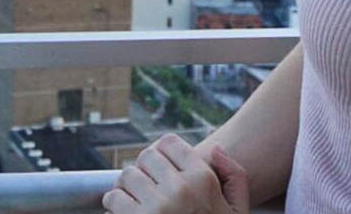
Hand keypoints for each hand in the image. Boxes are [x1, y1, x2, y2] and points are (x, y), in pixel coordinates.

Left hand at [101, 133, 249, 213]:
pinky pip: (113, 199)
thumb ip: (234, 178)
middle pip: (144, 156)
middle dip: (144, 170)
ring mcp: (156, 207)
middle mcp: (179, 189)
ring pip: (126, 175)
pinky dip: (114, 207)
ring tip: (135, 200)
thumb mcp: (237, 212)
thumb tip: (216, 149)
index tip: (161, 169)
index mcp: (203, 180)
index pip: (168, 143)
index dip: (162, 154)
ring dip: (127, 187)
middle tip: (146, 186)